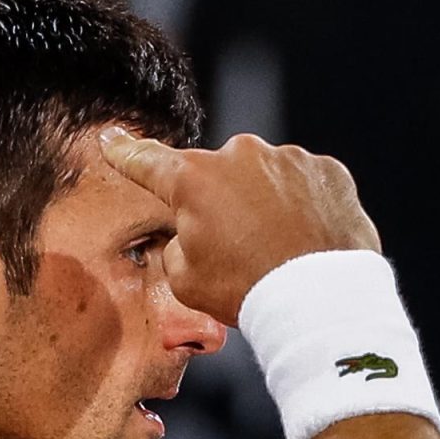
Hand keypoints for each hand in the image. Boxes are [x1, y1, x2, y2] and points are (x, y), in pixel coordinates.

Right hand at [99, 128, 380, 326]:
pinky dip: (302, 205)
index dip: (126, 152)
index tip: (112, 138)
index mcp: (194, 180)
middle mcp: (240, 156)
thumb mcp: (185, 280)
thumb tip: (187, 233)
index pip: (148, 161)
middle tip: (236, 246)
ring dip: (264, 204)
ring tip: (277, 249)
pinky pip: (305, 182)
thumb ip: (175, 245)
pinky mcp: (327, 170)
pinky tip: (305, 238)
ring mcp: (288, 158)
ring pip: (264, 177)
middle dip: (221, 202)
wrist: (319, 300)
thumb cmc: (247, 291)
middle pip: (218, 175)